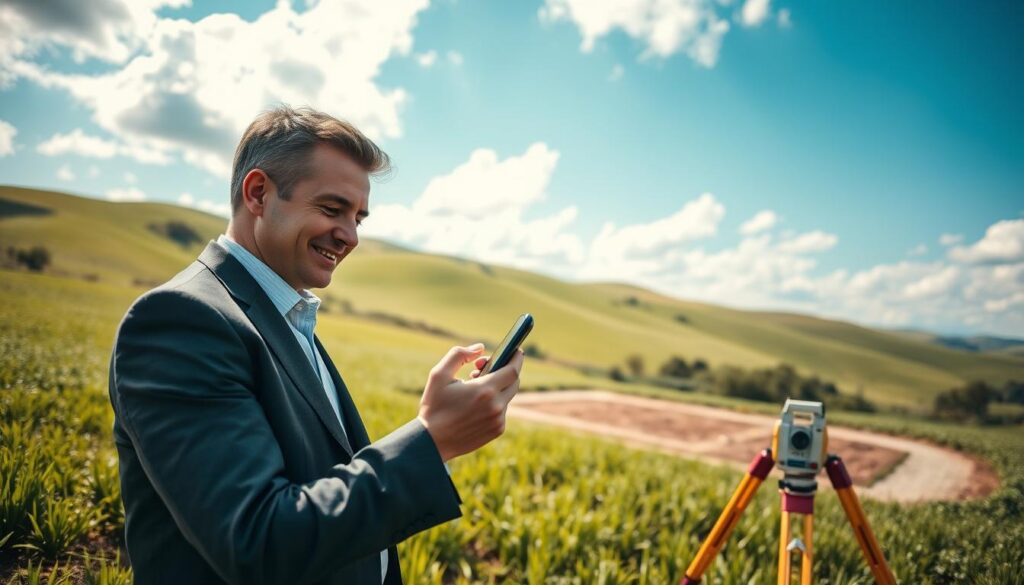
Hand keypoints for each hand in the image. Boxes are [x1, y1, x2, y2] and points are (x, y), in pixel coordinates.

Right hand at [417, 344, 522, 461]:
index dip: (516, 357)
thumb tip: (480, 348)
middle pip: (514, 382)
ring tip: (474, 387)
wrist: (431, 442)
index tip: (515, 350)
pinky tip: (476, 404)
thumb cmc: (434, 406)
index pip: (513, 370)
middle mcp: (496, 406)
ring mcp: (498, 420)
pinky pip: (502, 410)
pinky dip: (494, 403)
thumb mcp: (439, 375)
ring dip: (496, 388)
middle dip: (505, 370)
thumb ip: (459, 355)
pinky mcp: (497, 431)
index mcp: (484, 390)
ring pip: (506, 396)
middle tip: (484, 367)